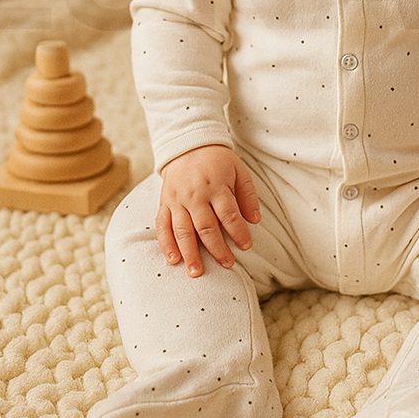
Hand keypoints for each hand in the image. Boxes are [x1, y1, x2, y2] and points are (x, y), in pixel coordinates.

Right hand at [156, 145, 260, 275]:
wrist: (188, 145)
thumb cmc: (218, 161)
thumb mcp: (239, 170)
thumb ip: (248, 195)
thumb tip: (255, 220)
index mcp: (216, 186)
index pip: (229, 214)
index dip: (238, 232)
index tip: (246, 246)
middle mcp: (195, 195)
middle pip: (206, 227)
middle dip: (217, 248)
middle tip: (227, 264)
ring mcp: (177, 200)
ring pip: (183, 231)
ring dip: (190, 253)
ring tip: (197, 272)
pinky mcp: (165, 203)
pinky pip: (163, 226)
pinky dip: (166, 244)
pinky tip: (173, 259)